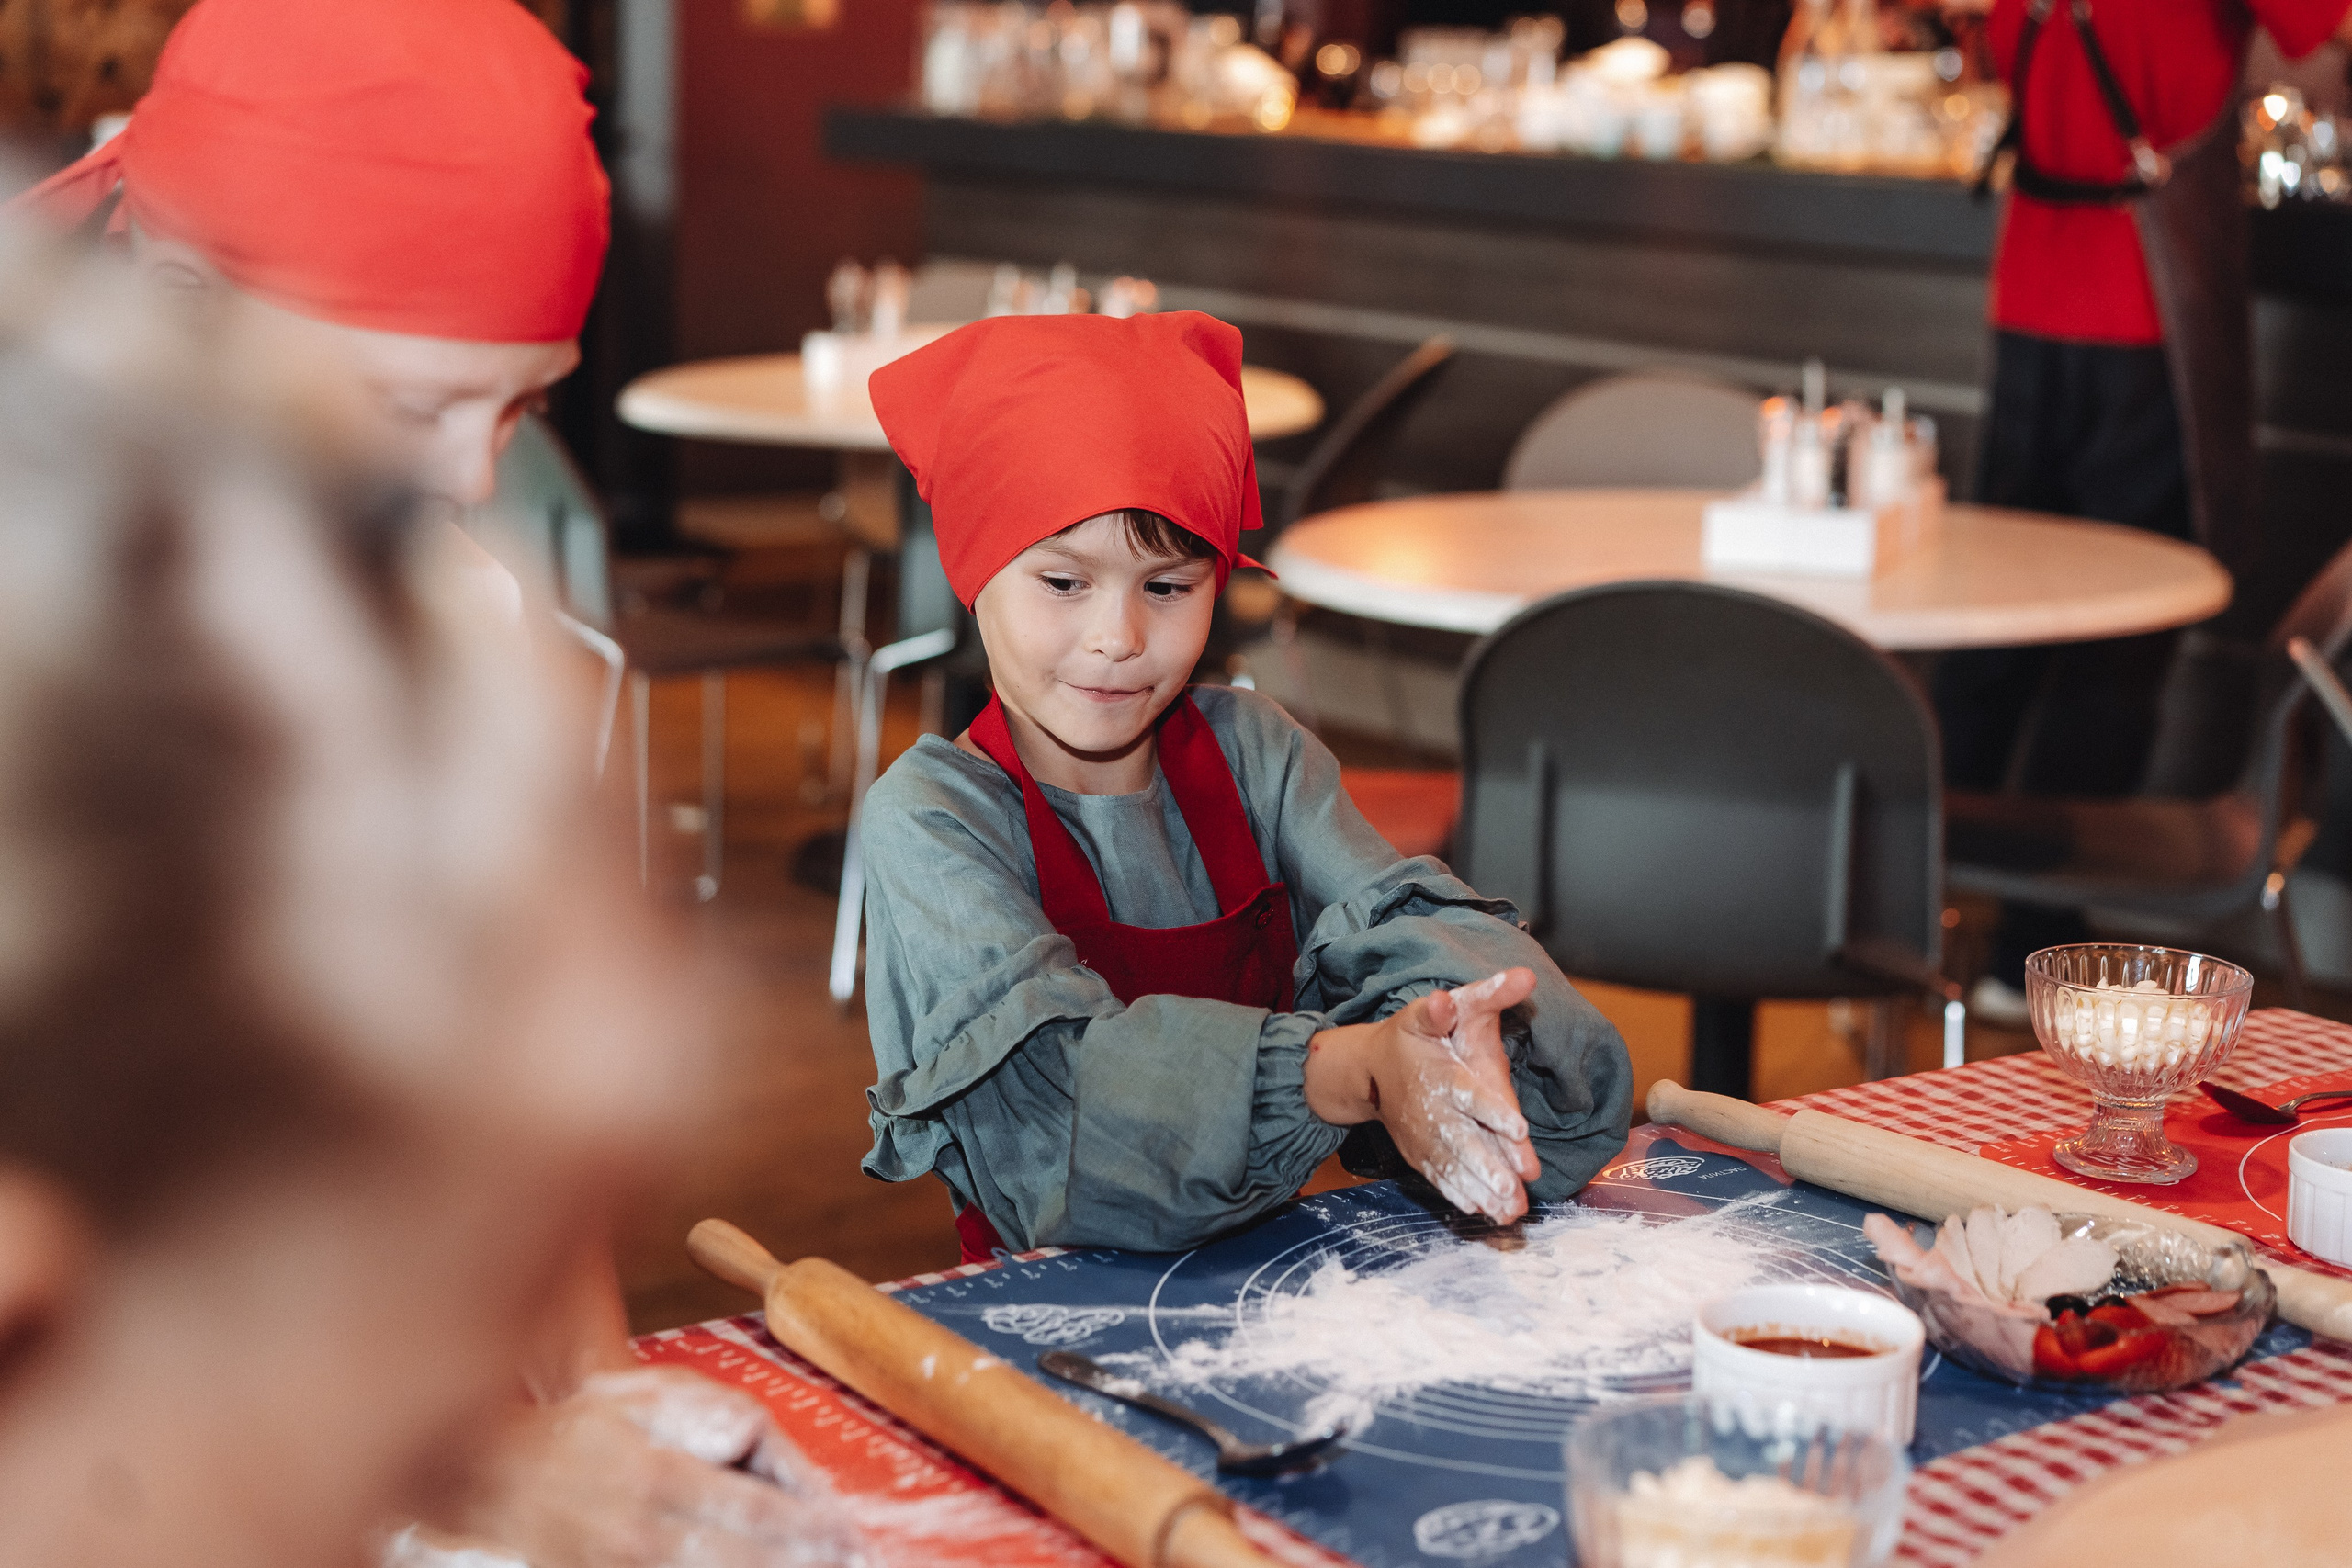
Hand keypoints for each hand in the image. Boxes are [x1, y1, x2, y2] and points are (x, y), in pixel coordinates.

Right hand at [431, 1366, 866, 1567]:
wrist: (482, 1477)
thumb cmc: (575, 1434)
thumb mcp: (643, 1398)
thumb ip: (707, 1417)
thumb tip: (760, 1435)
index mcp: (658, 1478)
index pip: (756, 1513)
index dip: (812, 1531)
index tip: (852, 1540)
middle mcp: (642, 1538)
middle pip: (745, 1564)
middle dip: (805, 1567)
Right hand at [1305, 969, 1540, 1224]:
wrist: (1366, 1069)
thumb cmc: (1409, 1037)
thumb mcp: (1433, 1009)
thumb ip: (1479, 995)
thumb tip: (1521, 976)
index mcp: (1439, 1075)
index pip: (1469, 1094)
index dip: (1492, 1111)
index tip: (1519, 1129)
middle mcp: (1432, 1110)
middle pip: (1463, 1141)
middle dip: (1489, 1166)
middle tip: (1515, 1190)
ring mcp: (1424, 1137)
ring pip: (1455, 1166)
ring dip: (1480, 1189)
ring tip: (1508, 1211)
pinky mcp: (1420, 1153)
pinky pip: (1440, 1178)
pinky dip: (1459, 1196)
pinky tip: (1482, 1212)